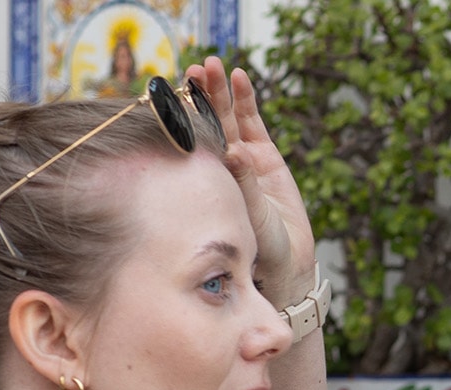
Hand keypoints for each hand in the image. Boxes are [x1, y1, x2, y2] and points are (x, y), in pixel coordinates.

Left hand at [184, 57, 316, 302]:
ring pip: (229, 116)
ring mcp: (244, 157)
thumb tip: (233, 151)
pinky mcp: (267, 157)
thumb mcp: (242, 214)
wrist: (283, 263)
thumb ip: (240, 182)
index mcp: (203, 176)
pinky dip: (247, 100)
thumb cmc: (254, 248)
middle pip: (207, 120)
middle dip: (200, 92)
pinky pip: (254, 123)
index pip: (188, 137)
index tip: (168, 90)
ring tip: (214, 65)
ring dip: (221, 90)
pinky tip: (240, 77)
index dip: (180, 112)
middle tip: (195, 67)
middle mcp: (220, 163)